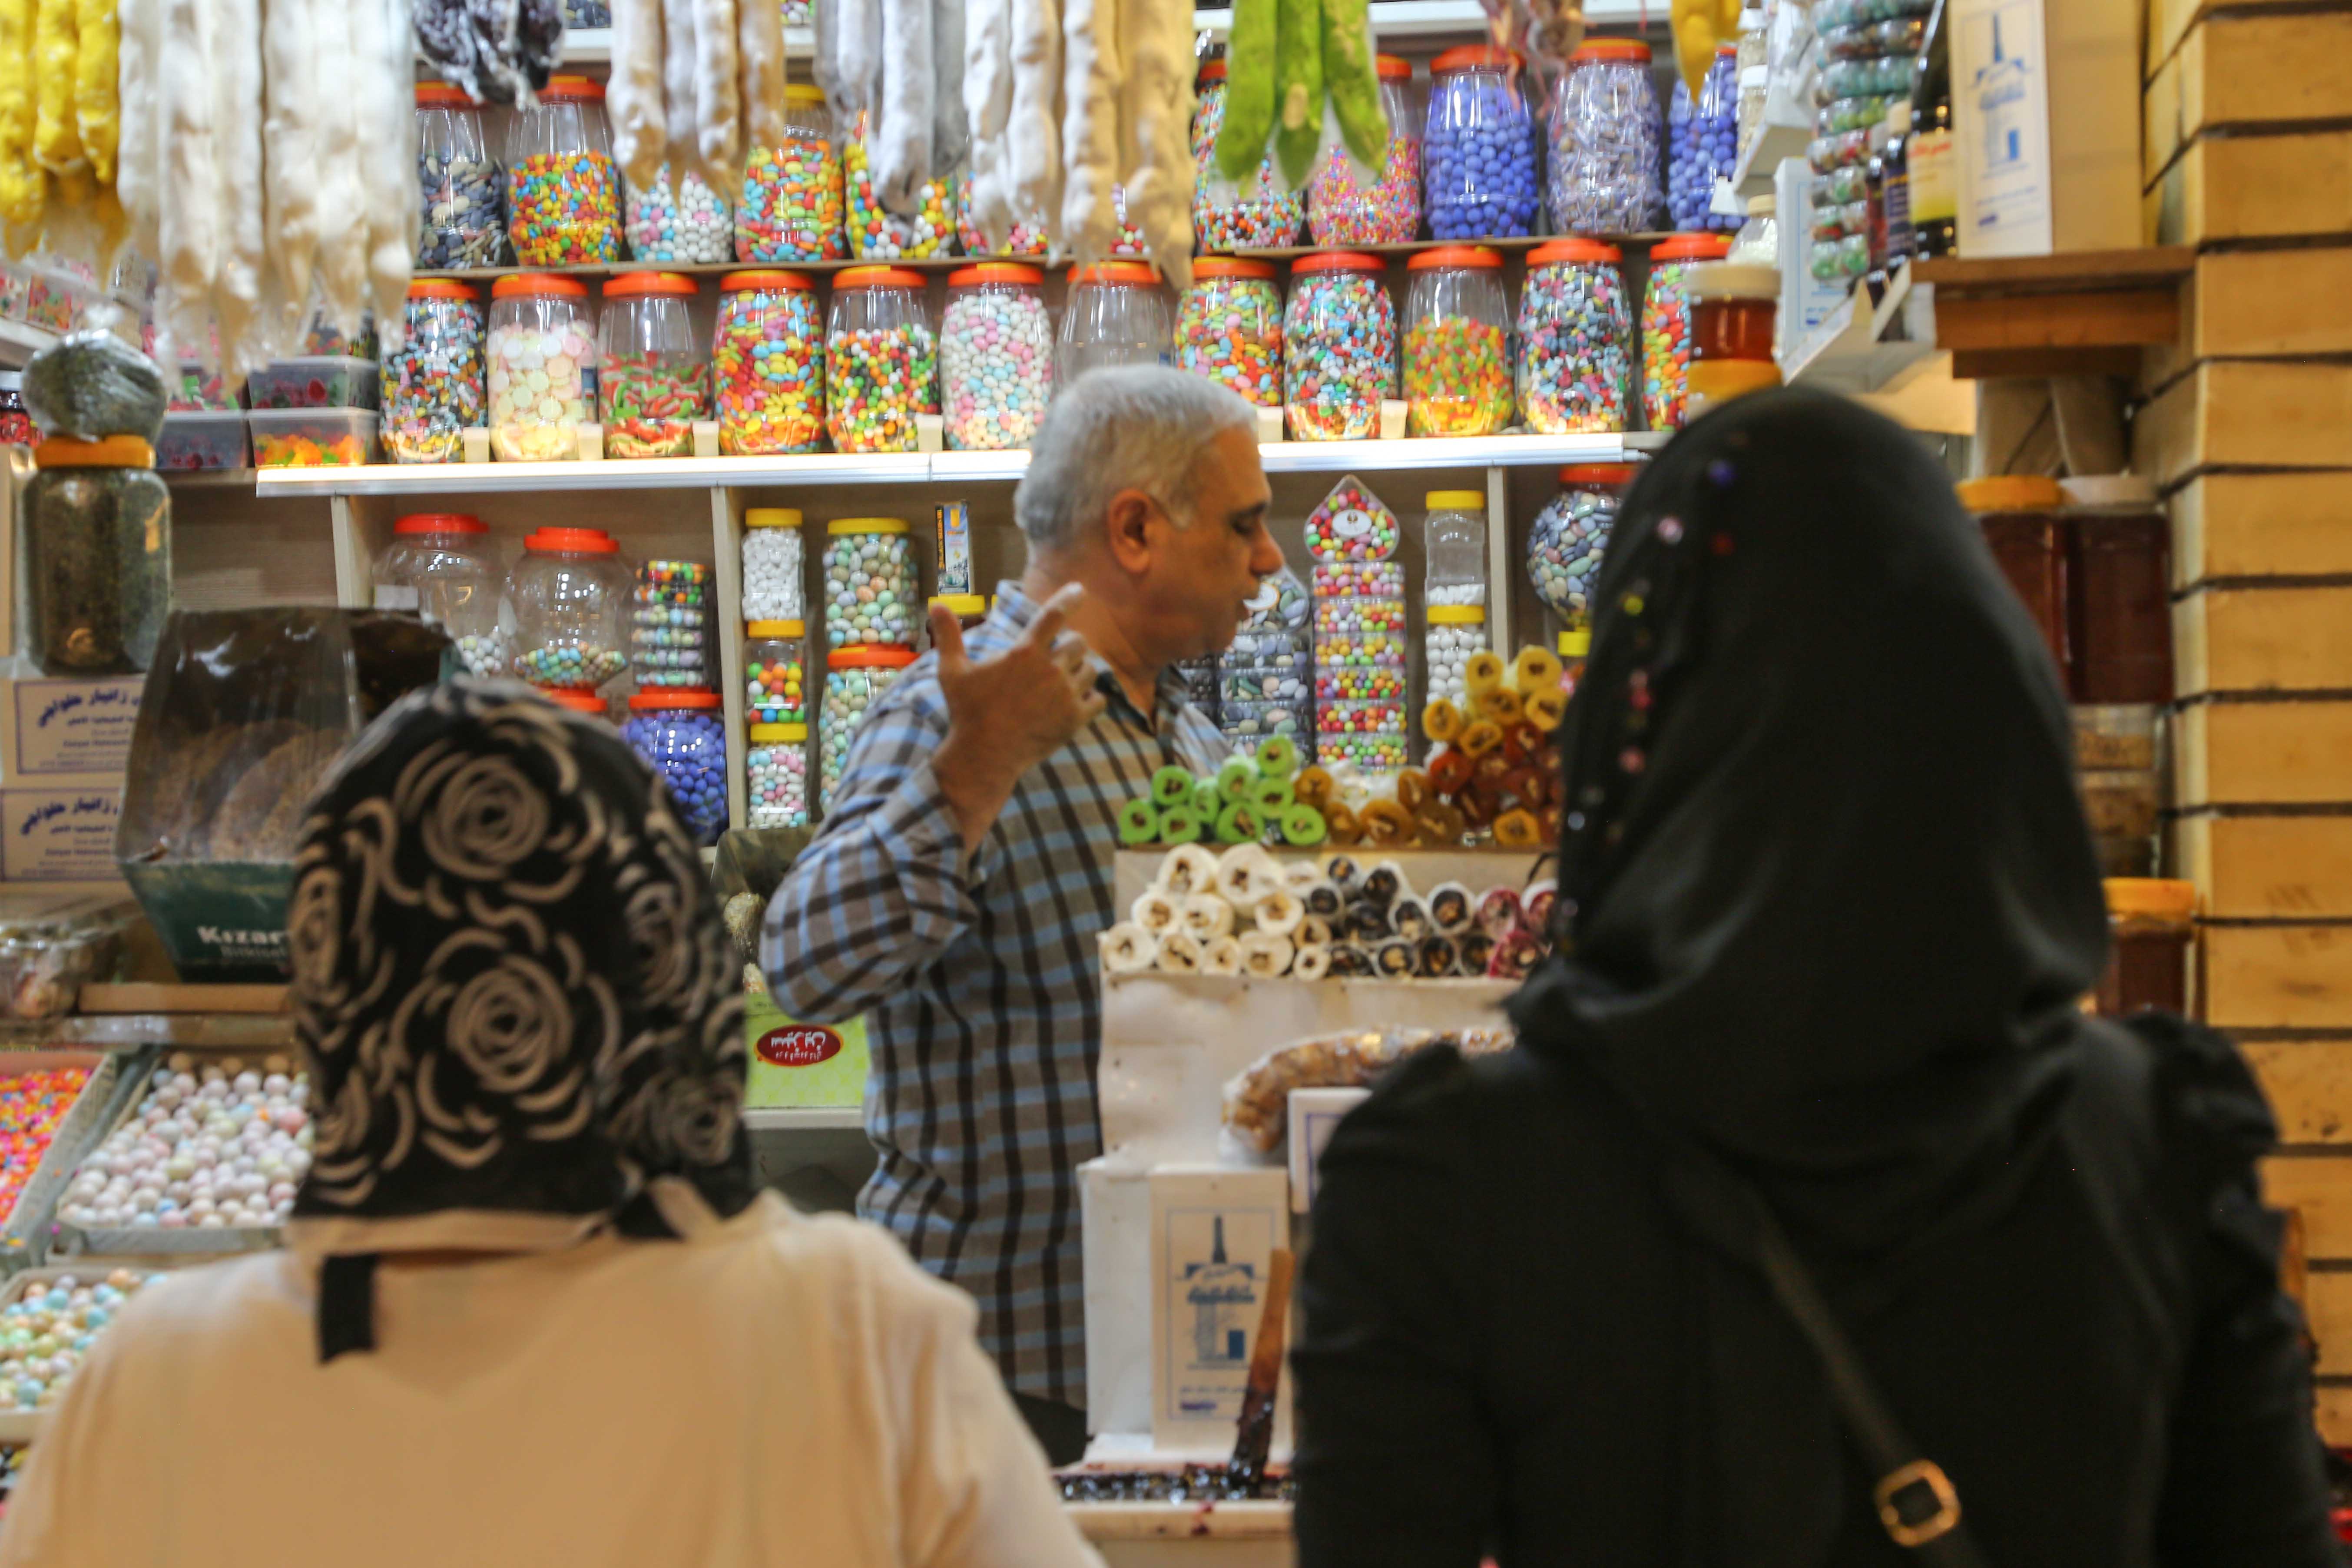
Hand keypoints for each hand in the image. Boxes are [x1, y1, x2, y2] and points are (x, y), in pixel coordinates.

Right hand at [931, 584, 1106, 850]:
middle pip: (1078, 643)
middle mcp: (1049, 670)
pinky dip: (1092, 697)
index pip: (1053, 616)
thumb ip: (949, 636)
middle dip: (1070, 646)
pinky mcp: (1075, 720)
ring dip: (1080, 670)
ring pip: (1091, 669)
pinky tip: (1078, 700)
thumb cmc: (966, 712)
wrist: (984, 756)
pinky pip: (1099, 699)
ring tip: (1063, 680)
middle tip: (1056, 657)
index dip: (1069, 598)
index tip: (1080, 589)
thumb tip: (936, 604)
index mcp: (1024, 653)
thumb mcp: (952, 671)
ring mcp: (1065, 696)